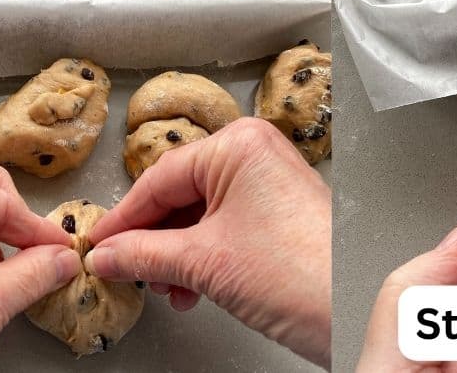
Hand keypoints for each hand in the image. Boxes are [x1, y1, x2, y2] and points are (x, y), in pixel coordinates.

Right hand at [83, 118, 331, 367]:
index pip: (159, 178)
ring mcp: (271, 184)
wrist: (358, 311)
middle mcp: (257, 155)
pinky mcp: (281, 215)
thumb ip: (144, 255)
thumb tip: (108, 255)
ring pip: (201, 216)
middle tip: (125, 270)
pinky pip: (225, 229)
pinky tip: (190, 290)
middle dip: (152, 241)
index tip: (97, 245)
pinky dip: (202, 259)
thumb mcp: (204, 263)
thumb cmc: (304, 275)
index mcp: (238, 145)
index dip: (123, 218)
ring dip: (176, 256)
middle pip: (180, 195)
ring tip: (166, 288)